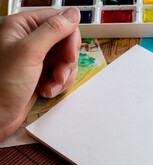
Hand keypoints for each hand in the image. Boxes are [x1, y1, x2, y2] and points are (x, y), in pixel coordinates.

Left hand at [0, 8, 80, 140]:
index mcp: (22, 27)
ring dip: (63, 76)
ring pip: (67, 60)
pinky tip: (47, 90)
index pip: (59, 21)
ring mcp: (37, 58)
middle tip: (58, 74)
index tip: (68, 55)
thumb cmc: (2, 84)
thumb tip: (73, 13)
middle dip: (66, 62)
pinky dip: (59, 84)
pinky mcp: (42, 73)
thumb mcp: (29, 53)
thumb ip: (53, 30)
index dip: (69, 38)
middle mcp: (30, 40)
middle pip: (66, 42)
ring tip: (50, 86)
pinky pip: (63, 74)